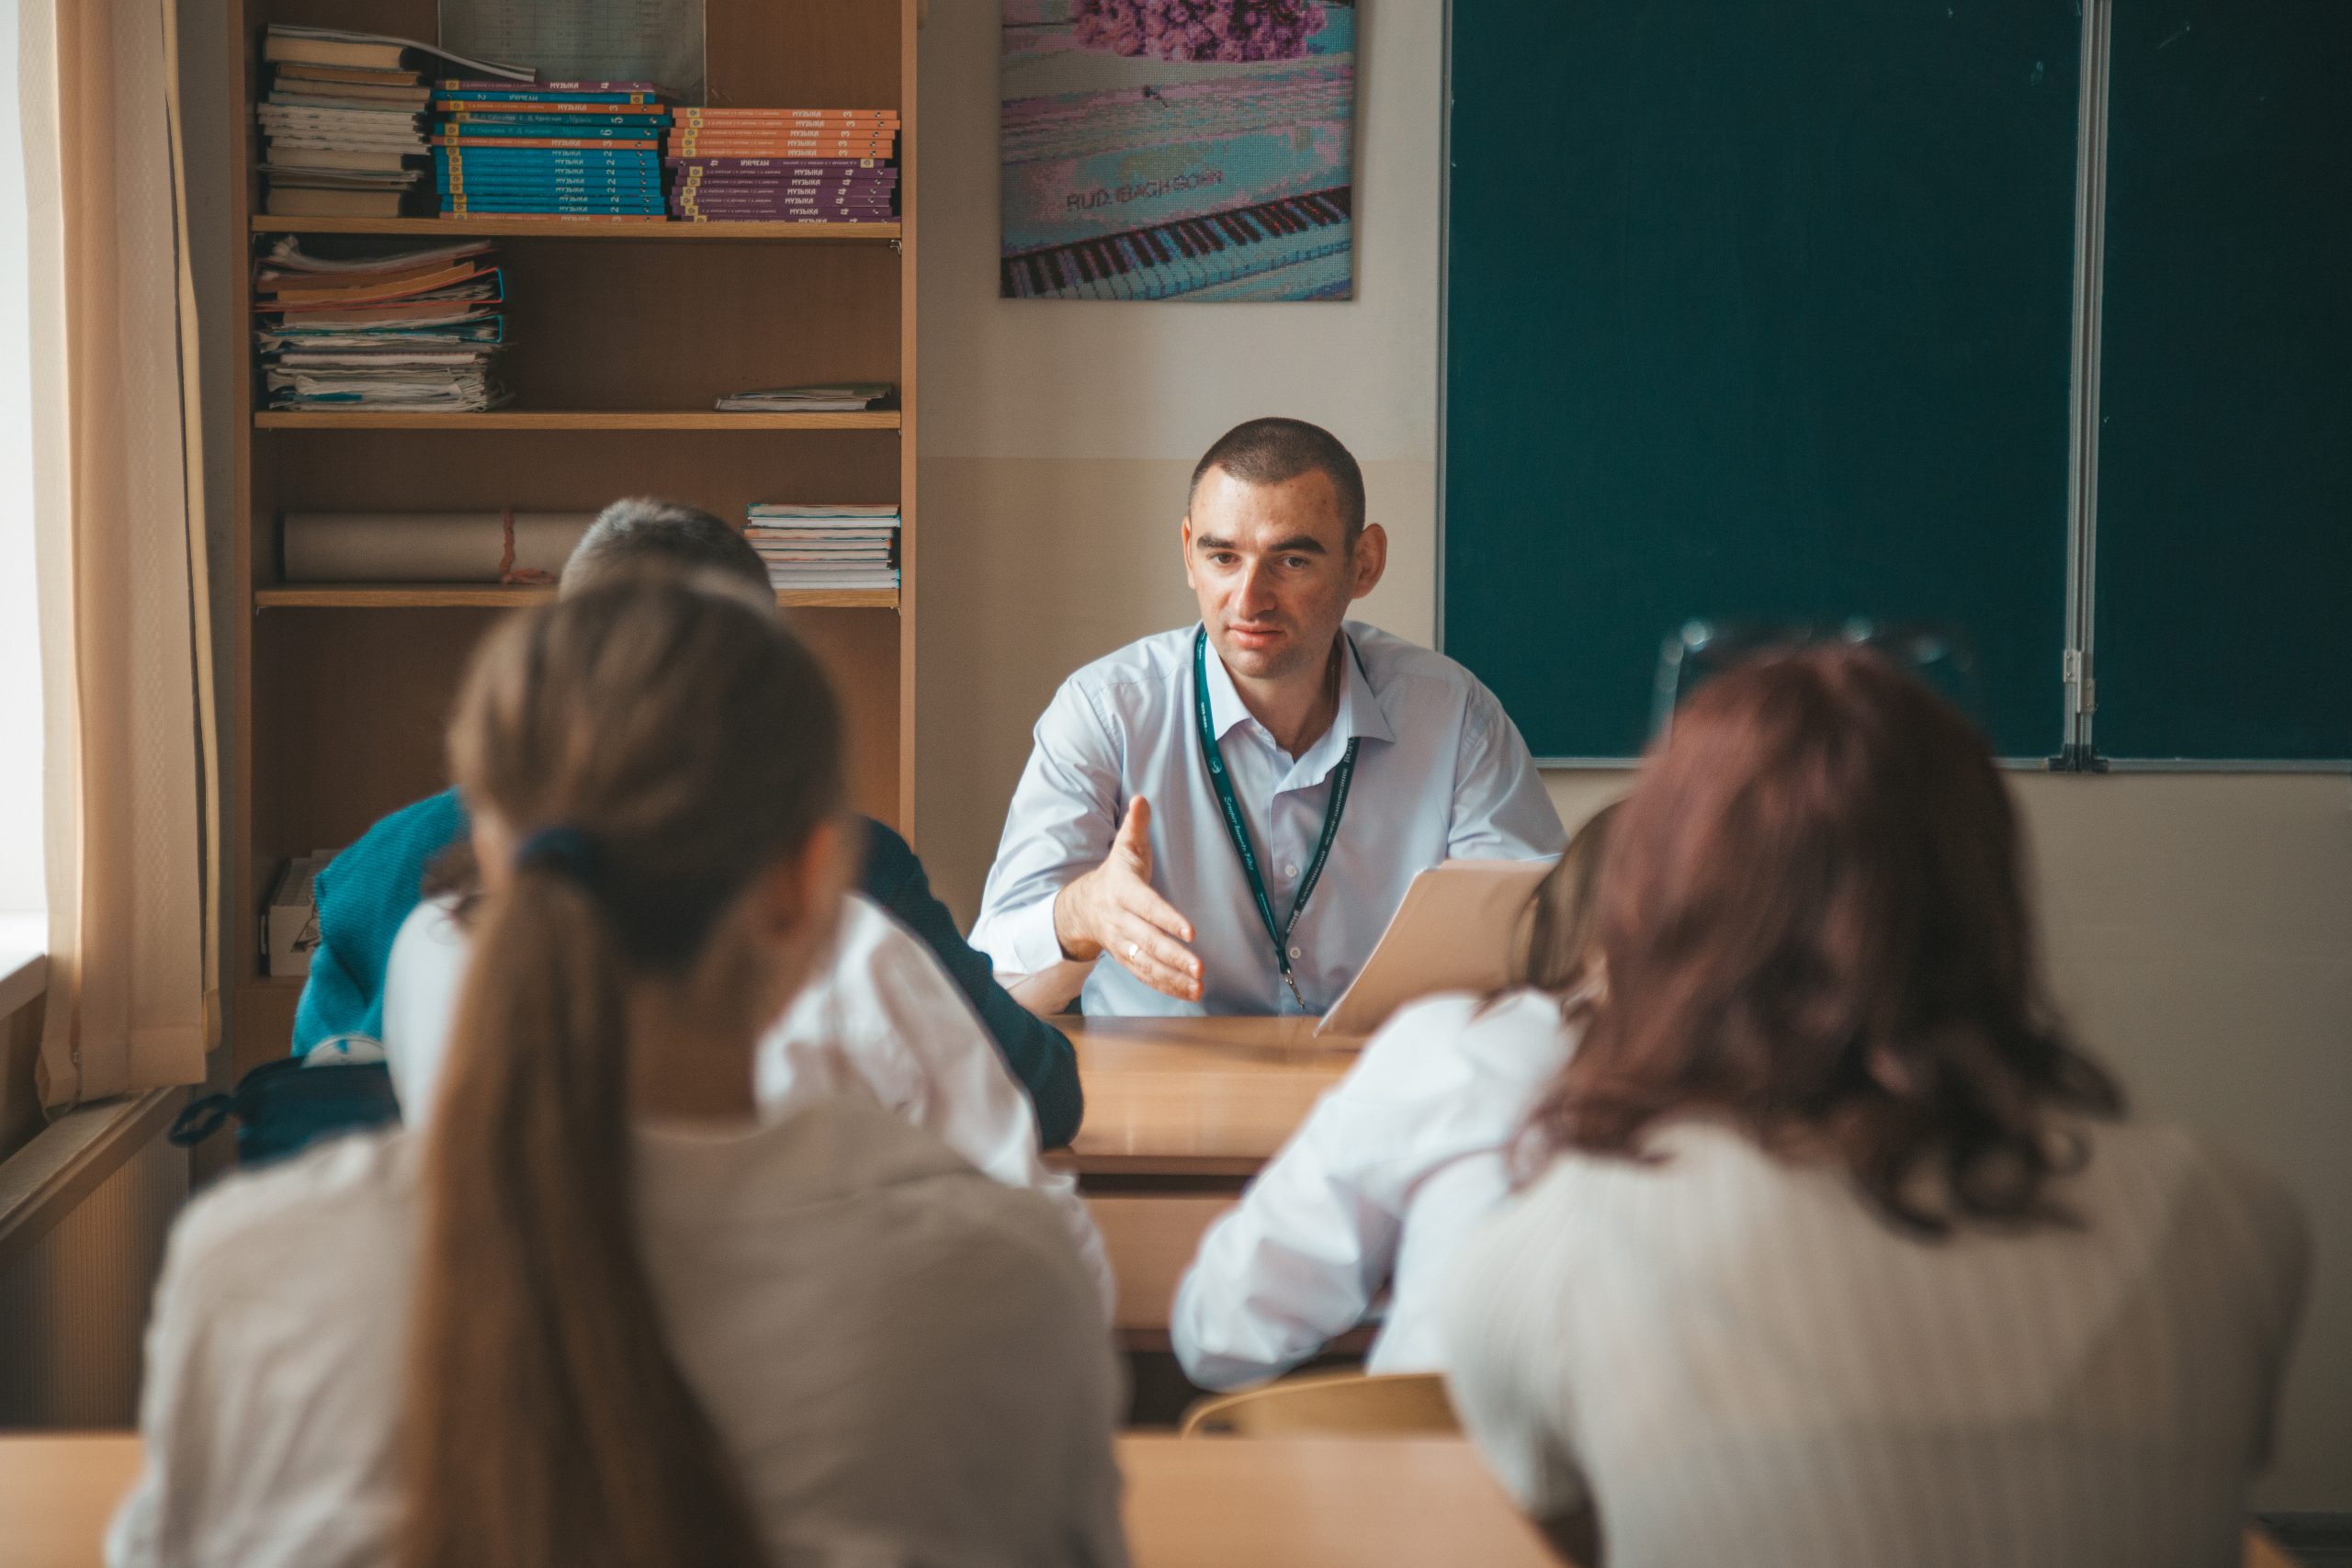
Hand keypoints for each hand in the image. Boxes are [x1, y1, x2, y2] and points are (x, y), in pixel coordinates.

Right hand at [1052, 797, 1202, 1001]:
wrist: (1082, 907)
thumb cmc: (1115, 875)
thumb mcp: (1123, 848)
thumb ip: (1135, 825)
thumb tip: (1142, 799)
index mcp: (1123, 892)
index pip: (1147, 907)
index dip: (1167, 919)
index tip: (1190, 931)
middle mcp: (1121, 921)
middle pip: (1148, 942)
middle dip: (1174, 956)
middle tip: (1199, 967)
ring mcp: (1123, 944)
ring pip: (1147, 964)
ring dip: (1173, 978)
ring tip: (1198, 986)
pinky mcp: (1126, 959)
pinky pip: (1145, 976)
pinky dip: (1167, 987)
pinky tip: (1189, 993)